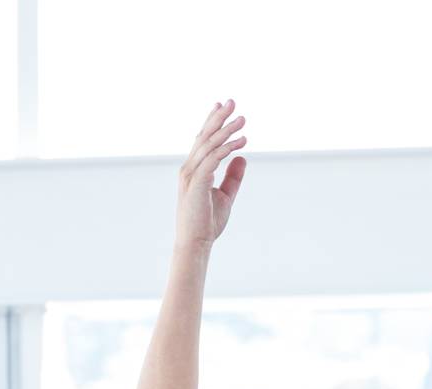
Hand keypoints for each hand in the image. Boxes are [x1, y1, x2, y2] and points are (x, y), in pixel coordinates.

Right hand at [175, 100, 248, 249]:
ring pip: (209, 145)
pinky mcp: (197, 183)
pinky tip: (241, 141)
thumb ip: (233, 177)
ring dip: (226, 130)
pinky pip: (213, 159)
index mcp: (193, 170)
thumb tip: (242, 157)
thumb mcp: (225, 195)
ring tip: (243, 119)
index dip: (211, 121)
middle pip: (203, 136)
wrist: (195, 244)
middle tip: (232, 101)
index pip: (202, 140)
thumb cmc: (207, 223)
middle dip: (218, 117)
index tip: (222, 106)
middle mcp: (189, 169)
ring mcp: (191, 175)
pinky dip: (226, 148)